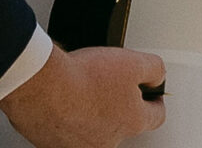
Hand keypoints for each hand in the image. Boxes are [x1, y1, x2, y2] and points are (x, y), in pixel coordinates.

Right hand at [0, 43, 165, 147]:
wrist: (43, 87)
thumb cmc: (82, 77)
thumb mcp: (131, 61)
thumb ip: (153, 68)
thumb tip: (158, 74)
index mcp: (132, 120)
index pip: (156, 115)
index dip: (155, 98)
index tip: (150, 90)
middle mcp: (111, 140)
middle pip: (123, 120)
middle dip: (116, 101)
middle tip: (103, 80)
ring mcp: (83, 145)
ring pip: (94, 126)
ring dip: (90, 110)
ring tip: (77, 87)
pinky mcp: (57, 143)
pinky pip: (66, 129)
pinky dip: (65, 115)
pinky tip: (59, 97)